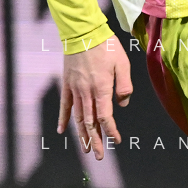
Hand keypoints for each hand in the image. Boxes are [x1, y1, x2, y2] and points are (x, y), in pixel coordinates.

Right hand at [57, 38, 132, 158]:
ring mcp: (74, 89)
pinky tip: (63, 131)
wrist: (83, 31)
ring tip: (85, 148)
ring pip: (77, 118)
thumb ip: (124, 85)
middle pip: (90, 122)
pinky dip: (64, 119)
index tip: (116, 140)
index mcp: (101, 88)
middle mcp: (86, 92)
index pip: (105, 117)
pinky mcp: (67, 84)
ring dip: (81, 135)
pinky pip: (65, 105)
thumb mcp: (122, 63)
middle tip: (98, 156)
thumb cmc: (105, 46)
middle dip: (95, 140)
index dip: (110, 131)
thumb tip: (123, 103)